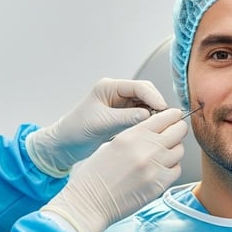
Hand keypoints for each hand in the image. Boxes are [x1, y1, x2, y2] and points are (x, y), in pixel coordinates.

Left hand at [26, 78, 167, 176]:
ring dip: (154, 112)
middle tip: (166, 118)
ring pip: (146, 104)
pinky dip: (148, 120)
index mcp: (108, 87)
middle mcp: (116, 93)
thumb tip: (148, 116)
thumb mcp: (102, 123)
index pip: (138, 86)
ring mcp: (120, 104)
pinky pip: (142, 115)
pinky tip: (152, 128)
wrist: (65, 144)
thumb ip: (126, 118)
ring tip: (160, 124)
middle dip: (156, 104)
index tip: (163, 108)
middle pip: (145, 93)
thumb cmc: (76, 130)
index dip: (153, 96)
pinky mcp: (123, 115)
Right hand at [41, 108, 187, 231]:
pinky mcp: (160, 185)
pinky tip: (160, 170)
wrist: (89, 202)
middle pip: (178, 131)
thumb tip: (156, 131)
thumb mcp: (112, 145)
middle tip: (176, 132)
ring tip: (163, 154)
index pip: (164, 118)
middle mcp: (146, 149)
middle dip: (178, 130)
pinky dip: (172, 168)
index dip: (172, 116)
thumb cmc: (95, 175)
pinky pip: (176, 170)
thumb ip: (136, 136)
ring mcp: (155, 167)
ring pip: (180, 150)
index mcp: (132, 135)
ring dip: (174, 150)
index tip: (174, 117)